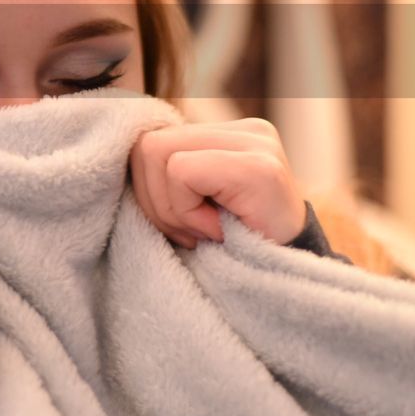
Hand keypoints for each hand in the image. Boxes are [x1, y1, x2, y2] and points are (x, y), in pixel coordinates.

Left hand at [128, 118, 305, 248]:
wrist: (291, 286)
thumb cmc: (237, 250)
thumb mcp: (197, 204)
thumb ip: (170, 175)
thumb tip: (123, 156)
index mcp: (229, 135)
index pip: (152, 140)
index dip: (150, 189)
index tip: (181, 222)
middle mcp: (245, 130)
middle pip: (147, 145)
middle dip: (154, 199)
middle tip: (190, 232)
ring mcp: (255, 142)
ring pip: (156, 153)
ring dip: (171, 207)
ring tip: (206, 231)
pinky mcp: (258, 166)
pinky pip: (181, 172)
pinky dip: (186, 211)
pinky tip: (216, 231)